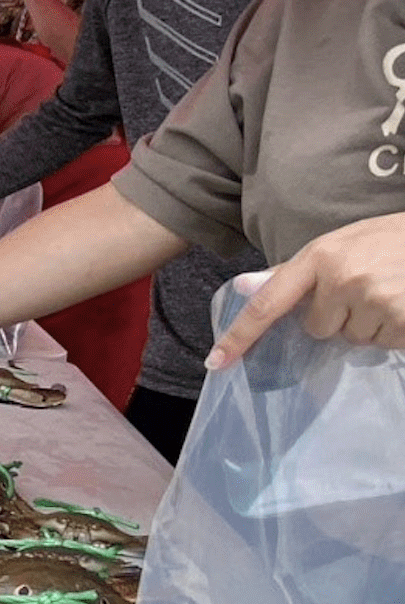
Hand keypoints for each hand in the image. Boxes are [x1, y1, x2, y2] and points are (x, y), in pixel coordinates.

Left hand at [205, 212, 404, 369]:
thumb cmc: (393, 240)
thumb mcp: (342, 244)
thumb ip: (294, 272)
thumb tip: (243, 287)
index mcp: (319, 256)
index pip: (268, 304)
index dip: (240, 336)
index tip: (217, 363)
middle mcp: (341, 278)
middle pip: (318, 329)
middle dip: (340, 317)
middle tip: (369, 288)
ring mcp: (373, 300)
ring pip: (354, 338)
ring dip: (371, 324)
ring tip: (392, 292)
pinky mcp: (400, 319)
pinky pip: (384, 343)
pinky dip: (395, 330)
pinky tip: (404, 304)